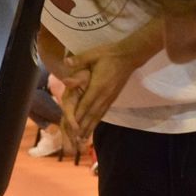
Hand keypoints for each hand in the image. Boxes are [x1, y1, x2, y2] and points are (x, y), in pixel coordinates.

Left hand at [56, 25, 160, 149]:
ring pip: (97, 116)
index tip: (71, 128)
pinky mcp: (112, 98)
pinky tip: (92, 128)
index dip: (78, 117)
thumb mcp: (93, 54)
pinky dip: (96, 122)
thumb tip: (66, 63)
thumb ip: (79, 60)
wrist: (129, 56)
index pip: (85, 104)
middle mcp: (104, 95)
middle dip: (82, 129)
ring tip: (82, 141)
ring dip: (89, 129)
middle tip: (75, 141)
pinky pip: (103, 113)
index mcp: (98, 86)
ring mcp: (109, 98)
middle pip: (91, 115)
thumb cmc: (109, 54)